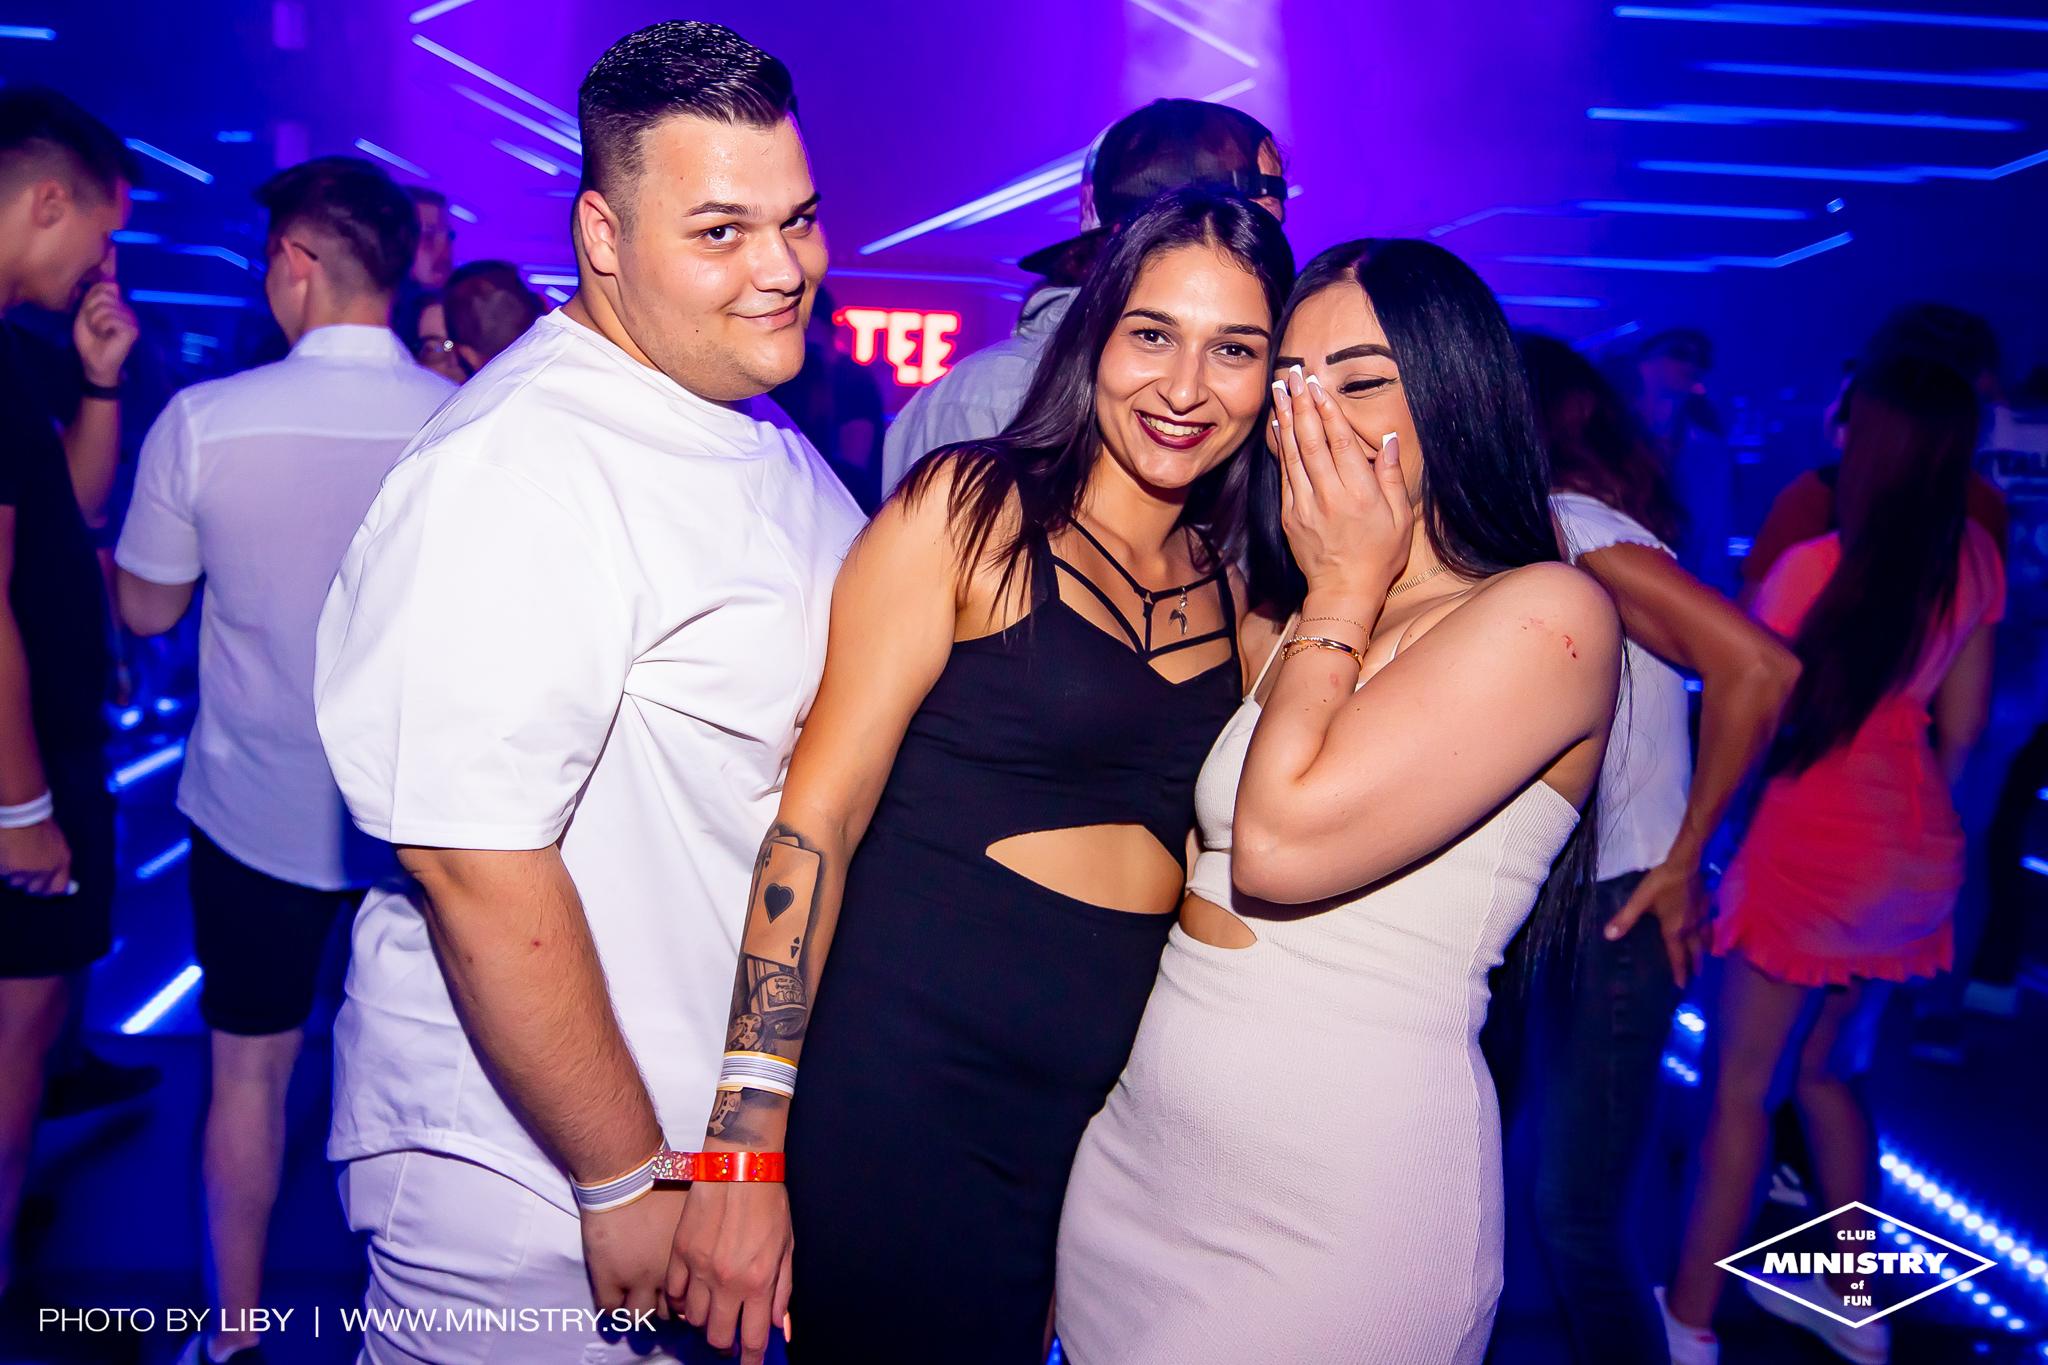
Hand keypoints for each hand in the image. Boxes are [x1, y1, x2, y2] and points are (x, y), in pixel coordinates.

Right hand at [0, 819, 71, 896]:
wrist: (21, 812)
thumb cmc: (37, 822)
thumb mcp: (54, 842)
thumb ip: (54, 861)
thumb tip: (55, 883)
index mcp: (62, 861)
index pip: (58, 888)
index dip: (47, 890)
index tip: (40, 889)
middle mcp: (47, 870)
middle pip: (34, 889)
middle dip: (26, 882)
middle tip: (20, 869)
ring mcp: (28, 871)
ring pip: (15, 883)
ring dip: (12, 873)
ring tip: (12, 853)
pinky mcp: (10, 870)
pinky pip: (3, 874)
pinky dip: (1, 866)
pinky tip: (4, 851)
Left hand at [73, 277, 139, 388]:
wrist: (94, 362)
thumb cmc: (89, 340)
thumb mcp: (85, 314)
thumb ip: (93, 297)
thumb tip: (110, 282)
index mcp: (117, 305)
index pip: (105, 287)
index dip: (91, 299)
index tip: (90, 315)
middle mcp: (127, 310)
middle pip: (103, 296)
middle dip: (91, 311)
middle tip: (95, 326)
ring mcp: (131, 320)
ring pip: (105, 308)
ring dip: (95, 321)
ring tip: (99, 332)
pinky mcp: (131, 330)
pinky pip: (110, 319)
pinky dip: (101, 328)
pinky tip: (105, 336)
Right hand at [582, 1186, 686, 1318]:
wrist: (625, 1175)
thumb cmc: (661, 1180)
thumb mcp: (692, 1207)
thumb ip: (697, 1231)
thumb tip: (705, 1240)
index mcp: (688, 1260)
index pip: (691, 1297)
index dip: (683, 1298)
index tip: (677, 1295)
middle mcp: (666, 1275)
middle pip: (667, 1312)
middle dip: (661, 1307)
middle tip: (654, 1297)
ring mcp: (636, 1279)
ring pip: (639, 1316)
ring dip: (636, 1310)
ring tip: (631, 1300)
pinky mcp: (608, 1278)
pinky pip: (610, 1310)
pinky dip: (611, 1308)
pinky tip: (612, 1298)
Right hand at [667, 1181, 792, 1364]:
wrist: (738, 1165)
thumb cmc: (768, 1202)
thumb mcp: (787, 1248)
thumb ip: (782, 1291)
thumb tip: (780, 1325)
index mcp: (757, 1281)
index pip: (753, 1338)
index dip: (752, 1359)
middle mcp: (726, 1281)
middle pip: (718, 1337)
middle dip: (726, 1345)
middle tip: (731, 1338)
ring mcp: (699, 1269)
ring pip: (694, 1319)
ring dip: (705, 1321)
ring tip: (715, 1309)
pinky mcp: (679, 1254)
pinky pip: (674, 1294)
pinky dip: (683, 1301)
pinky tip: (693, 1293)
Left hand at [1270, 366, 1411, 610]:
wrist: (1344, 592)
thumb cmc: (1379, 556)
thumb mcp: (1398, 518)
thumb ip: (1390, 476)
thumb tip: (1388, 440)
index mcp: (1358, 494)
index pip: (1340, 444)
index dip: (1327, 412)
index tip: (1318, 387)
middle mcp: (1329, 496)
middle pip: (1311, 442)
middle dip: (1300, 405)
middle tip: (1292, 375)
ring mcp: (1305, 506)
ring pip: (1292, 455)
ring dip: (1285, 419)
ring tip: (1279, 390)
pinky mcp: (1290, 515)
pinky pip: (1284, 474)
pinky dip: (1280, 448)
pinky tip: (1278, 427)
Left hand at [1603, 852, 1706, 986]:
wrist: (1685, 863)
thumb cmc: (1661, 883)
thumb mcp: (1639, 900)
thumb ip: (1625, 918)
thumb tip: (1609, 936)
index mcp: (1675, 930)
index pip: (1678, 956)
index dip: (1680, 971)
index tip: (1681, 986)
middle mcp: (1691, 928)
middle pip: (1695, 951)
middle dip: (1695, 966)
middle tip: (1696, 978)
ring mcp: (1701, 917)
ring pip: (1705, 940)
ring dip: (1703, 951)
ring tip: (1704, 959)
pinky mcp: (1707, 906)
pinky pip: (1709, 927)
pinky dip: (1709, 935)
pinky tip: (1707, 931)